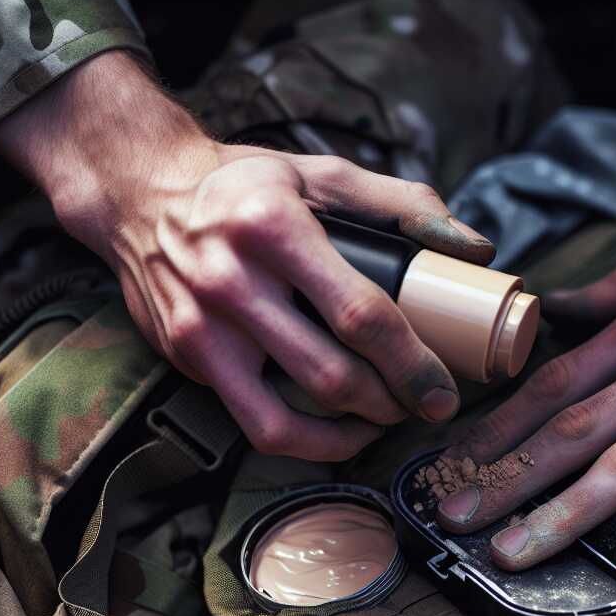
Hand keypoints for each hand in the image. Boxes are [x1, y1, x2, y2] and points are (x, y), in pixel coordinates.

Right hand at [0, 52, 493, 460]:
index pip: (359, 314)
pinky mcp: (188, 360)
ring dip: (351, 434)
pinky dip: (307, 442)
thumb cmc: (245, 186)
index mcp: (274, 226)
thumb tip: (474, 248)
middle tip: (425, 406)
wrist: (141, 196)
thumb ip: (402, 204)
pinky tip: (339, 432)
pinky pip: (256, 423)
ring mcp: (202, 329)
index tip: (444, 390)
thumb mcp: (320, 173)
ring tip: (386, 421)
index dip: (411, 364)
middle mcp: (232, 281)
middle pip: (330, 375)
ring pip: (288, 417)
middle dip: (392, 404)